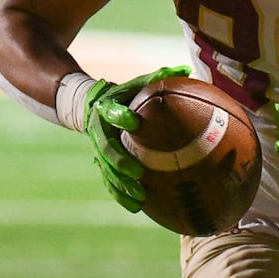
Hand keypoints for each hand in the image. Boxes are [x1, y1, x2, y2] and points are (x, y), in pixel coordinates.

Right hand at [83, 66, 190, 210]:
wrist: (92, 106)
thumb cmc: (125, 95)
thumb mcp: (137, 84)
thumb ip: (159, 78)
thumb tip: (186, 70)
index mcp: (108, 108)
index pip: (111, 111)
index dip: (120, 116)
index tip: (133, 120)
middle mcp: (100, 131)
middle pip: (107, 148)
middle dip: (121, 162)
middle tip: (138, 172)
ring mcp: (100, 150)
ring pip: (107, 171)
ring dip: (121, 185)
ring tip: (139, 196)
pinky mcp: (102, 163)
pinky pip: (109, 182)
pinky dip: (121, 195)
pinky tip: (137, 207)